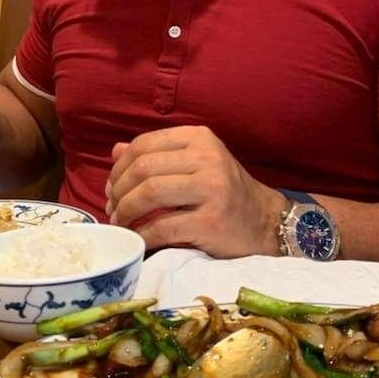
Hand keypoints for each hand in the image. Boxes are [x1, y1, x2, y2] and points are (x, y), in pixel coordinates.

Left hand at [104, 125, 281, 256]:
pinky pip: (163, 227)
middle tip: (113, 209)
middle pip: (143, 169)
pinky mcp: (212, 221)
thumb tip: (116, 150)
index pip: (144, 144)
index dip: (119, 168)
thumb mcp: (195, 163)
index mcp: (199, 138)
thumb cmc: (225, 191)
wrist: (266, 221)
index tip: (112, 187)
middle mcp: (207, 158)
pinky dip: (143, 235)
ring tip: (122, 222)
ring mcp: (212, 189)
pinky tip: (138, 239)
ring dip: (126, 212)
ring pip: (150, 194)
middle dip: (119, 191)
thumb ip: (158, 155)